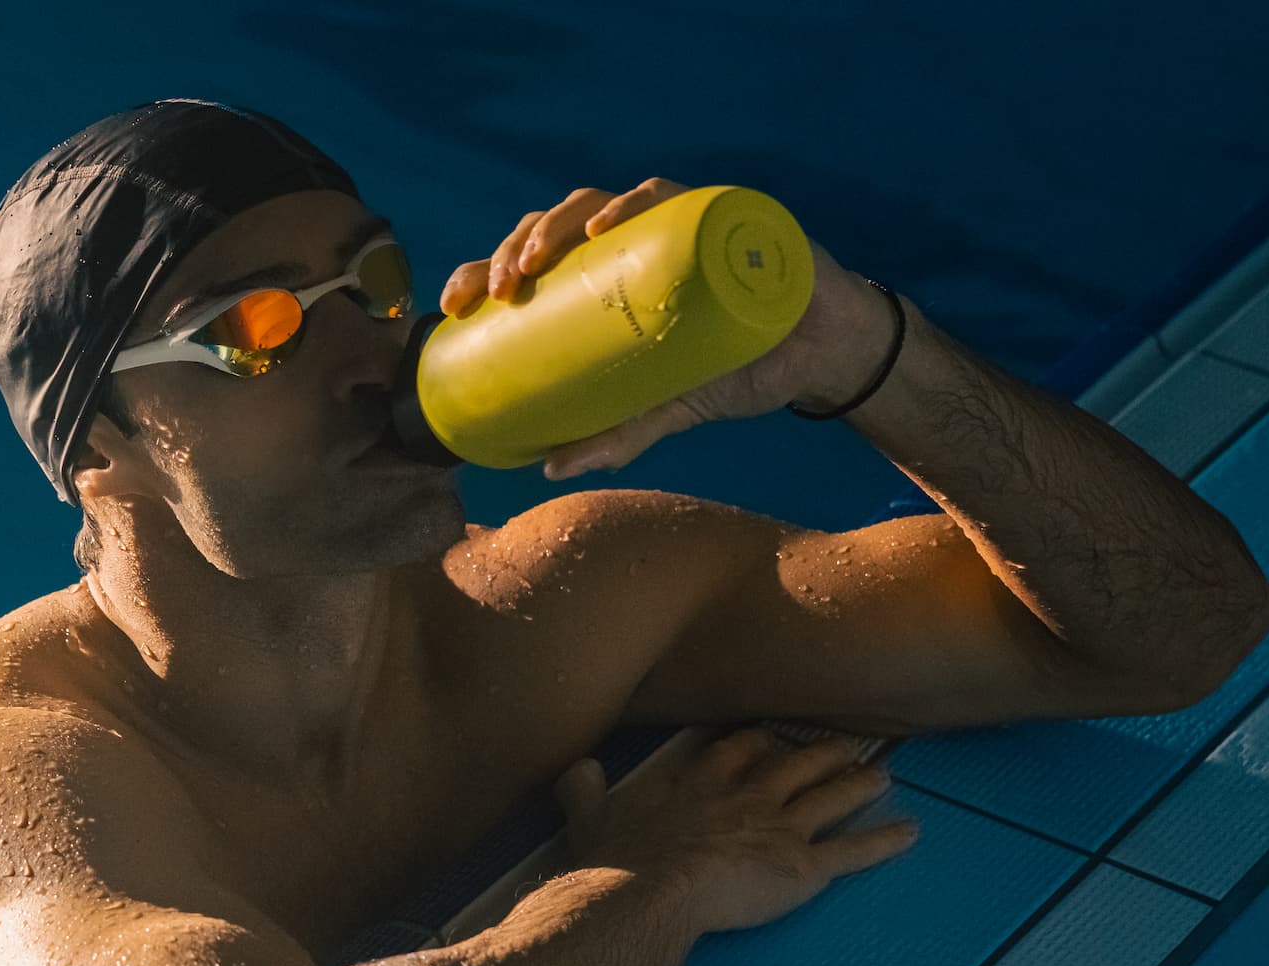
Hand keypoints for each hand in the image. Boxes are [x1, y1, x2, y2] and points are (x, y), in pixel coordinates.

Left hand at [439, 179, 867, 479]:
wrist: (814, 355)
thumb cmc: (731, 368)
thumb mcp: (663, 410)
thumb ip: (614, 435)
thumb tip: (549, 469)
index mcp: (598, 282)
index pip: (526, 266)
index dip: (481, 275)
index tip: (454, 306)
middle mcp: (623, 245)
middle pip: (549, 231)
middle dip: (511, 253)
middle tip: (498, 292)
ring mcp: (664, 222)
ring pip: (592, 204)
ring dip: (554, 225)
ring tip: (536, 260)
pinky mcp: (711, 211)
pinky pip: (663, 194)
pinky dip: (632, 203)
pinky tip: (608, 222)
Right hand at [552, 727, 916, 933]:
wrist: (644, 891)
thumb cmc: (616, 863)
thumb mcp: (589, 818)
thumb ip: (584, 790)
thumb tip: (576, 769)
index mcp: (695, 785)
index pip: (733, 753)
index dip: (754, 744)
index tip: (767, 735)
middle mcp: (743, 797)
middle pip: (789, 764)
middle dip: (817, 752)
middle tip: (841, 741)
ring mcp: (777, 829)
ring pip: (826, 797)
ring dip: (855, 783)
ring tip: (881, 772)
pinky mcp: (801, 867)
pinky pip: (851, 852)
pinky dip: (884, 842)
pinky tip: (911, 831)